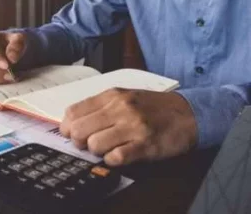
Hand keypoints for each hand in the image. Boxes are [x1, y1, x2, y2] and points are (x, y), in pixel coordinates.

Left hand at [60, 88, 196, 165]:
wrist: (187, 113)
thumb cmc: (152, 106)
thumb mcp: (124, 97)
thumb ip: (99, 106)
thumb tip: (72, 123)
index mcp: (111, 96)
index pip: (73, 112)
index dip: (67, 127)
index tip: (71, 134)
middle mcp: (120, 108)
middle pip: (79, 130)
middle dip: (79, 142)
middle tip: (90, 143)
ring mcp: (133, 126)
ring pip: (94, 144)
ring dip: (97, 151)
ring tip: (108, 148)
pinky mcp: (145, 145)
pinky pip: (115, 157)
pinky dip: (113, 160)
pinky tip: (120, 155)